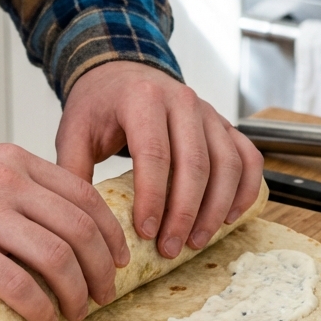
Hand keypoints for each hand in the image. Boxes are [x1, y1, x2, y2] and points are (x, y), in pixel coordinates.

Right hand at [0, 144, 129, 320]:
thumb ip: (17, 184)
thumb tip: (62, 225)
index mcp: (14, 160)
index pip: (84, 195)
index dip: (109, 232)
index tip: (117, 258)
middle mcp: (6, 183)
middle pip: (79, 228)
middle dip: (102, 268)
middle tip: (105, 293)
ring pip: (57, 258)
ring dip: (77, 292)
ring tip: (76, 311)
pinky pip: (19, 285)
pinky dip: (40, 307)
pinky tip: (44, 319)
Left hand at [56, 62, 263, 259]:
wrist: (121, 73)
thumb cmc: (99, 106)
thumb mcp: (73, 132)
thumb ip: (73, 171)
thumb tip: (80, 220)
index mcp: (143, 99)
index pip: (154, 154)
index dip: (153, 197)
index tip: (146, 232)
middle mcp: (182, 101)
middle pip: (195, 163)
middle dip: (185, 213)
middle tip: (170, 247)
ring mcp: (209, 112)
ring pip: (227, 164)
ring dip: (216, 208)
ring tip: (196, 241)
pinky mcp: (225, 124)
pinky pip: (248, 157)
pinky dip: (245, 189)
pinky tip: (229, 217)